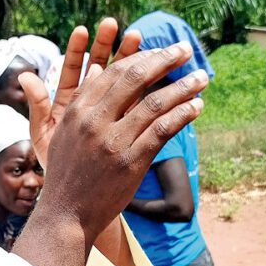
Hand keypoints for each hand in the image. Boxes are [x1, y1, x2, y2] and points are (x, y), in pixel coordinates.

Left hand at [20, 18, 141, 167]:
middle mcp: (88, 102)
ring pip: (119, 78)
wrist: (78, 197)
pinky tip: (156, 70)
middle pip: (99, 65)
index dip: (75, 49)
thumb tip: (24, 76)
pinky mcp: (124, 122)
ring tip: (136, 35)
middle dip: (106, 45)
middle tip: (113, 25)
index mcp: (67, 100)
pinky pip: (134, 98)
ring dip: (127, 55)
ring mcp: (108, 110)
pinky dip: (143, 84)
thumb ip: (37, 106)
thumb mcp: (44, 137)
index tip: (81, 29)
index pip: (71, 67)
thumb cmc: (58, 165)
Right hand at [34, 40, 207, 243]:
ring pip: (155, 104)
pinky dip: (182, 116)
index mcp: (77, 110)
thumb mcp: (63, 132)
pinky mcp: (130, 163)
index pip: (115, 72)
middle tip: (185, 50)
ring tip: (202, 78)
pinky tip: (196, 108)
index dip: (142, 57)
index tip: (161, 52)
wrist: (66, 215)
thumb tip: (96, 70)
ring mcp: (113, 142)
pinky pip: (162, 131)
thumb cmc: (67, 173)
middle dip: (165, 59)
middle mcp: (94, 121)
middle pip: (136, 79)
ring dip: (183, 87)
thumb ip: (80, 101)